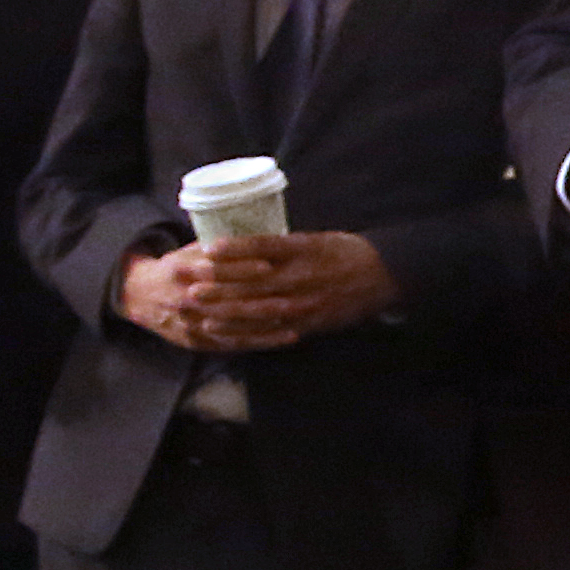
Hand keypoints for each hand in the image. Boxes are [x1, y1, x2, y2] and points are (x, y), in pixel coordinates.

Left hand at [125, 229, 394, 351]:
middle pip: (252, 281)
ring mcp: (303, 302)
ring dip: (224, 309)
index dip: (233, 249)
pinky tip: (222, 330)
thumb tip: (244, 247)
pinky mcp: (307, 323)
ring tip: (198, 307)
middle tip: (188, 283)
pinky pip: (270, 329)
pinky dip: (244, 331)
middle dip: (217, 283)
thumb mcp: (314, 238)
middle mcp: (301, 276)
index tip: (207, 249)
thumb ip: (282, 246)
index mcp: (302, 249)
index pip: (262, 246)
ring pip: (257, 307)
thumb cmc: (344, 252)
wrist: (381, 276)